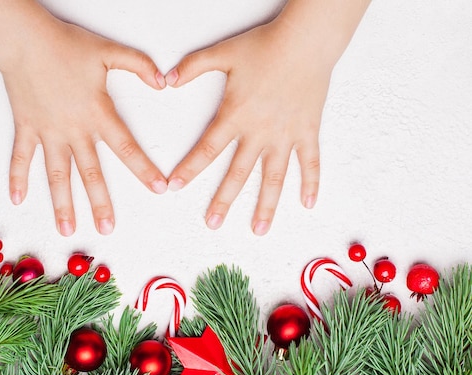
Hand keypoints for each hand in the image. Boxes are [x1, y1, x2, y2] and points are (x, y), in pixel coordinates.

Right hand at [3, 18, 166, 235]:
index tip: (159, 189)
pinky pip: (21, 157)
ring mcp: (48, 132)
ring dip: (62, 204)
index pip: (127, 148)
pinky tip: (17, 199)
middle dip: (101, 204)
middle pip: (91, 174)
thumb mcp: (110, 52)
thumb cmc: (65, 45)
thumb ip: (139, 65)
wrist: (26, 41)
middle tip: (108, 228)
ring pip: (57, 175)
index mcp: (97, 114)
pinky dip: (17, 178)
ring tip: (67, 229)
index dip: (144, 169)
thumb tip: (163, 82)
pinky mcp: (27, 128)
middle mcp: (74, 130)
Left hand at [165, 20, 330, 234]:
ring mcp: (286, 135)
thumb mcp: (223, 54)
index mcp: (235, 116)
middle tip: (212, 223)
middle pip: (237, 174)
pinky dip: (311, 183)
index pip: (207, 149)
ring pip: (273, 178)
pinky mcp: (308, 131)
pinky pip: (310, 162)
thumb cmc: (265, 46)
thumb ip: (193, 67)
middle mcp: (259, 132)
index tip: (174, 187)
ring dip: (266, 206)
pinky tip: (307, 204)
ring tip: (258, 230)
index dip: (189, 169)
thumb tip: (167, 79)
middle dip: (223, 201)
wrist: (306, 40)